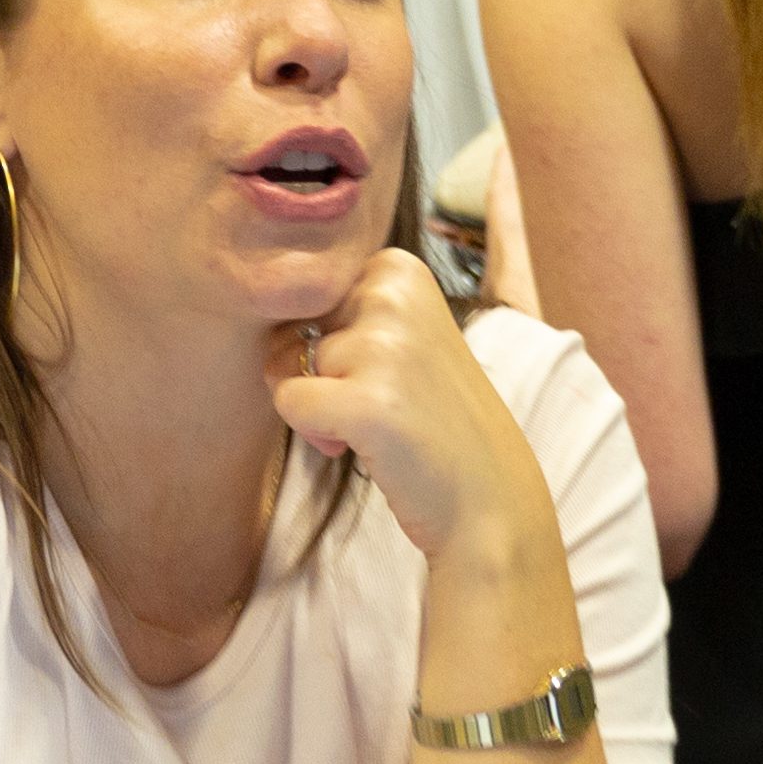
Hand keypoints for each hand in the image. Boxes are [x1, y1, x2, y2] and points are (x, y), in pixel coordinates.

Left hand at [268, 250, 550, 571]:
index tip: (383, 370)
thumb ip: (335, 320)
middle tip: (382, 401)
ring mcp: (383, 347)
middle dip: (320, 373)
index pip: (310, 298)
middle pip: (294, 328)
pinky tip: (370, 445)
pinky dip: (316, 433)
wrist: (488, 494)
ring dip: (321, 407)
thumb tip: (273, 353)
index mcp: (399, 269)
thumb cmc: (433, 418)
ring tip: (381, 425)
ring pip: (288, 366)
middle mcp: (392, 294)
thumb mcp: (396, 338)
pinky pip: (290, 404)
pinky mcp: (368, 402)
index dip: (332, 344)